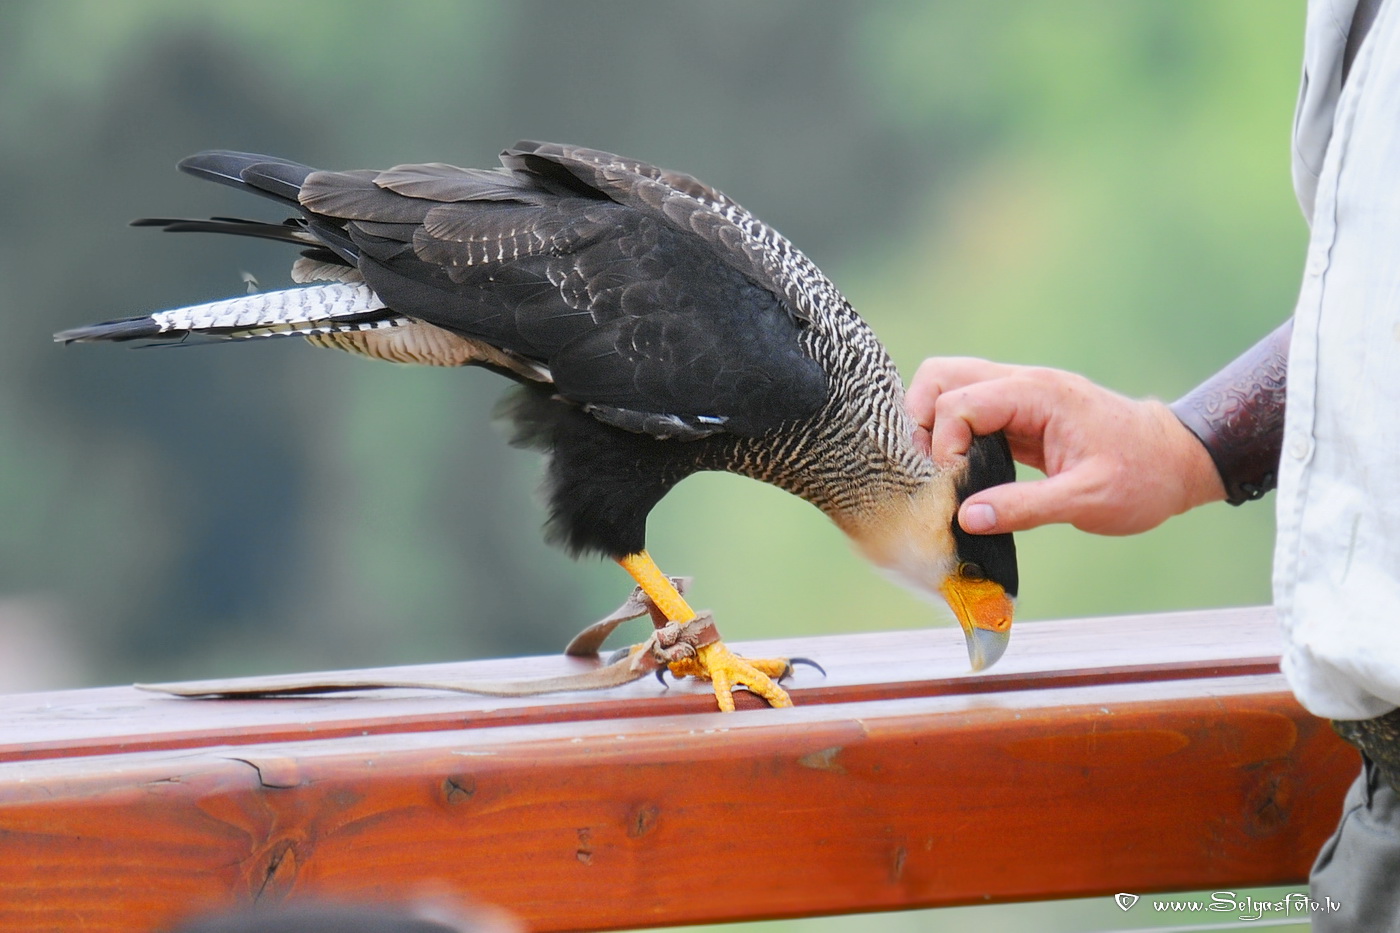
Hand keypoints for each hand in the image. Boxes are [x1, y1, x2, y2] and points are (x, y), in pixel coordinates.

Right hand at [906, 358, 1225, 535]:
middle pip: (942, 376)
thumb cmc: (1143, 477)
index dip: (944, 445)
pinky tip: (958, 469)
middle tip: (930, 469)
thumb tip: (966, 517)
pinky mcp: (1019, 415)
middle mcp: (1024, 385)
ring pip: (950, 387)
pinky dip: (951, 434)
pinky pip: (969, 410)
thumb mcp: (1088, 500)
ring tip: (939, 469)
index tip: (955, 485)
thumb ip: (1025, 508)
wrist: (1178, 461)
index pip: (960, 402)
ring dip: (932, 424)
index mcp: (1039, 395)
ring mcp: (1020, 396)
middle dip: (921, 421)